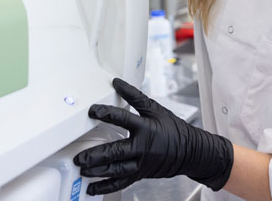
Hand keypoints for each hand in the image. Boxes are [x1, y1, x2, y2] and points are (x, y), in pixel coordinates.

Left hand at [74, 78, 233, 195]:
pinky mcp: (140, 174)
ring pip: (117, 170)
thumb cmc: (173, 129)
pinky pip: (121, 183)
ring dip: (98, 172)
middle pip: (116, 152)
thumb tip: (117, 82)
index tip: (92, 111)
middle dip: (96, 156)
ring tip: (82, 170)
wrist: (191, 152)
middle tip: (79, 157)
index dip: (107, 114)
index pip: (123, 119)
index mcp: (146, 128)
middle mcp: (143, 148)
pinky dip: (106, 187)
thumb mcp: (156, 109)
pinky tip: (92, 188)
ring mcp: (141, 164)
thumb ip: (134, 96)